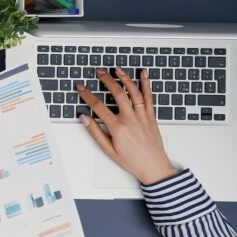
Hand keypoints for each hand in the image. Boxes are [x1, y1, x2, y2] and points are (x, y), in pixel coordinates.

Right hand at [75, 67, 178, 184]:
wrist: (154, 168)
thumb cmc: (132, 161)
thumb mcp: (109, 150)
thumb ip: (95, 132)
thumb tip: (84, 118)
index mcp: (118, 128)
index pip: (98, 106)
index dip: (87, 95)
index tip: (81, 88)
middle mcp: (131, 119)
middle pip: (118, 94)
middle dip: (107, 80)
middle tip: (99, 72)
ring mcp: (142, 116)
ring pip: (134, 92)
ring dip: (125, 78)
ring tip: (117, 69)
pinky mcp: (151, 116)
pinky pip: (149, 97)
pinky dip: (146, 84)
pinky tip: (143, 74)